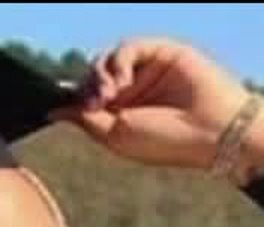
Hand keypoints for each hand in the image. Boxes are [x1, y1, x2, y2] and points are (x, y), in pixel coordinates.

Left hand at [50, 38, 263, 181]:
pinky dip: (118, 61)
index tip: (60, 106)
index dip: (74, 97)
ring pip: (106, 60)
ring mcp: (148, 71)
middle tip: (96, 102)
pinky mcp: (162, 52)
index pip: (87, 96)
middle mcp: (134, 91)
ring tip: (109, 94)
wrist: (211, 133)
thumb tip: (52, 110)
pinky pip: (128, 47)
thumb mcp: (115, 136)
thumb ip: (83, 119)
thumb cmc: (167, 142)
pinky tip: (122, 81)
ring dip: (99, 75)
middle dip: (87, 87)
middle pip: (92, 75)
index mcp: (122, 114)